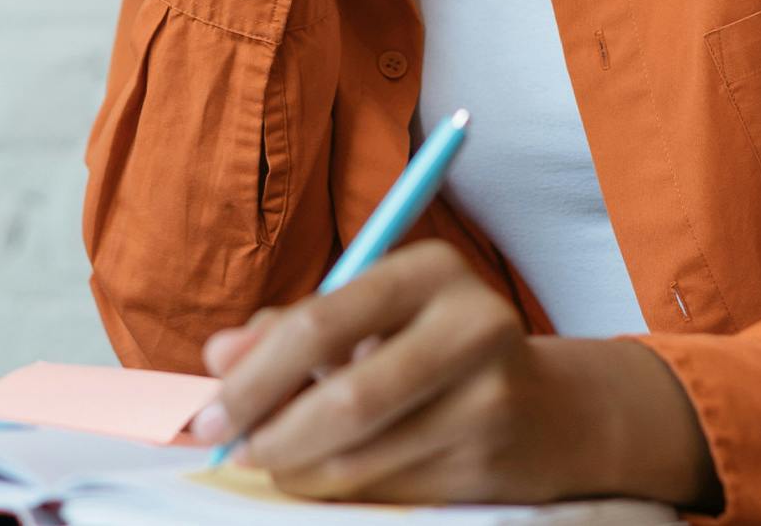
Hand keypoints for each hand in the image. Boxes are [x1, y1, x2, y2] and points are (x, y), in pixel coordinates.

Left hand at [193, 239, 719, 510]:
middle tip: (230, 449)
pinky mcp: (493, 467)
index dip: (255, 373)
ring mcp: (490, 402)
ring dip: (299, 470)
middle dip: (272, 432)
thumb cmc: (428, 346)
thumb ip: (289, 326)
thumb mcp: (368, 312)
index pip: (321, 322)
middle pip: (346, 398)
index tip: (208, 409)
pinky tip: (323, 477)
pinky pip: (391, 491)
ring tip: (270, 461)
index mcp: (430, 269)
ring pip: (365, 456)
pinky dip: (341, 491)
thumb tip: (219, 357)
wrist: (552, 411)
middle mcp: (471, 327)